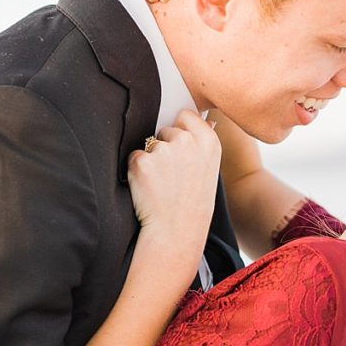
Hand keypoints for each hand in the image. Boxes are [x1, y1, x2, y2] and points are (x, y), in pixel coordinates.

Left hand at [127, 107, 221, 232]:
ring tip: (163, 183)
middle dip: (165, 146)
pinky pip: (134, 157)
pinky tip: (150, 187)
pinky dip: (138, 170)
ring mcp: (164, 151)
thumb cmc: (194, 202)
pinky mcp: (142, 162)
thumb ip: (203, 143)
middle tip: (174, 174)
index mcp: (209, 142)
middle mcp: (187, 142)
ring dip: (151, 160)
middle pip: (166, 130)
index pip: (186, 115)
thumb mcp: (210, 169)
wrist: (177, 230)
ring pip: (149, 144)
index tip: (181, 147)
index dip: (181, 128)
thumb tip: (205, 119)